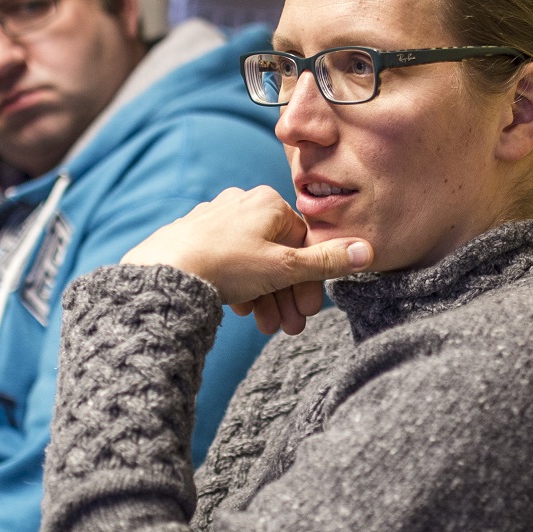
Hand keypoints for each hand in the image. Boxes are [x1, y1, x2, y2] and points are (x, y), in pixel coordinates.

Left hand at [122, 186, 369, 335]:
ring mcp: (215, 219)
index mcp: (268, 202)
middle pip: (278, 255)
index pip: (303, 243)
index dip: (309, 282)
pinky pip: (228, 263)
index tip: (308, 313)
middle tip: (288, 328)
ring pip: (253, 262)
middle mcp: (241, 203)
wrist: (165, 273)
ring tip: (264, 326)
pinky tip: (239, 311)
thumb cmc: (226, 265)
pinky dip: (240, 287)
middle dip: (286, 296)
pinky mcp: (194, 236)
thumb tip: (367, 251)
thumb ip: (327, 262)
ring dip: (265, 297)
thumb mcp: (285, 267)